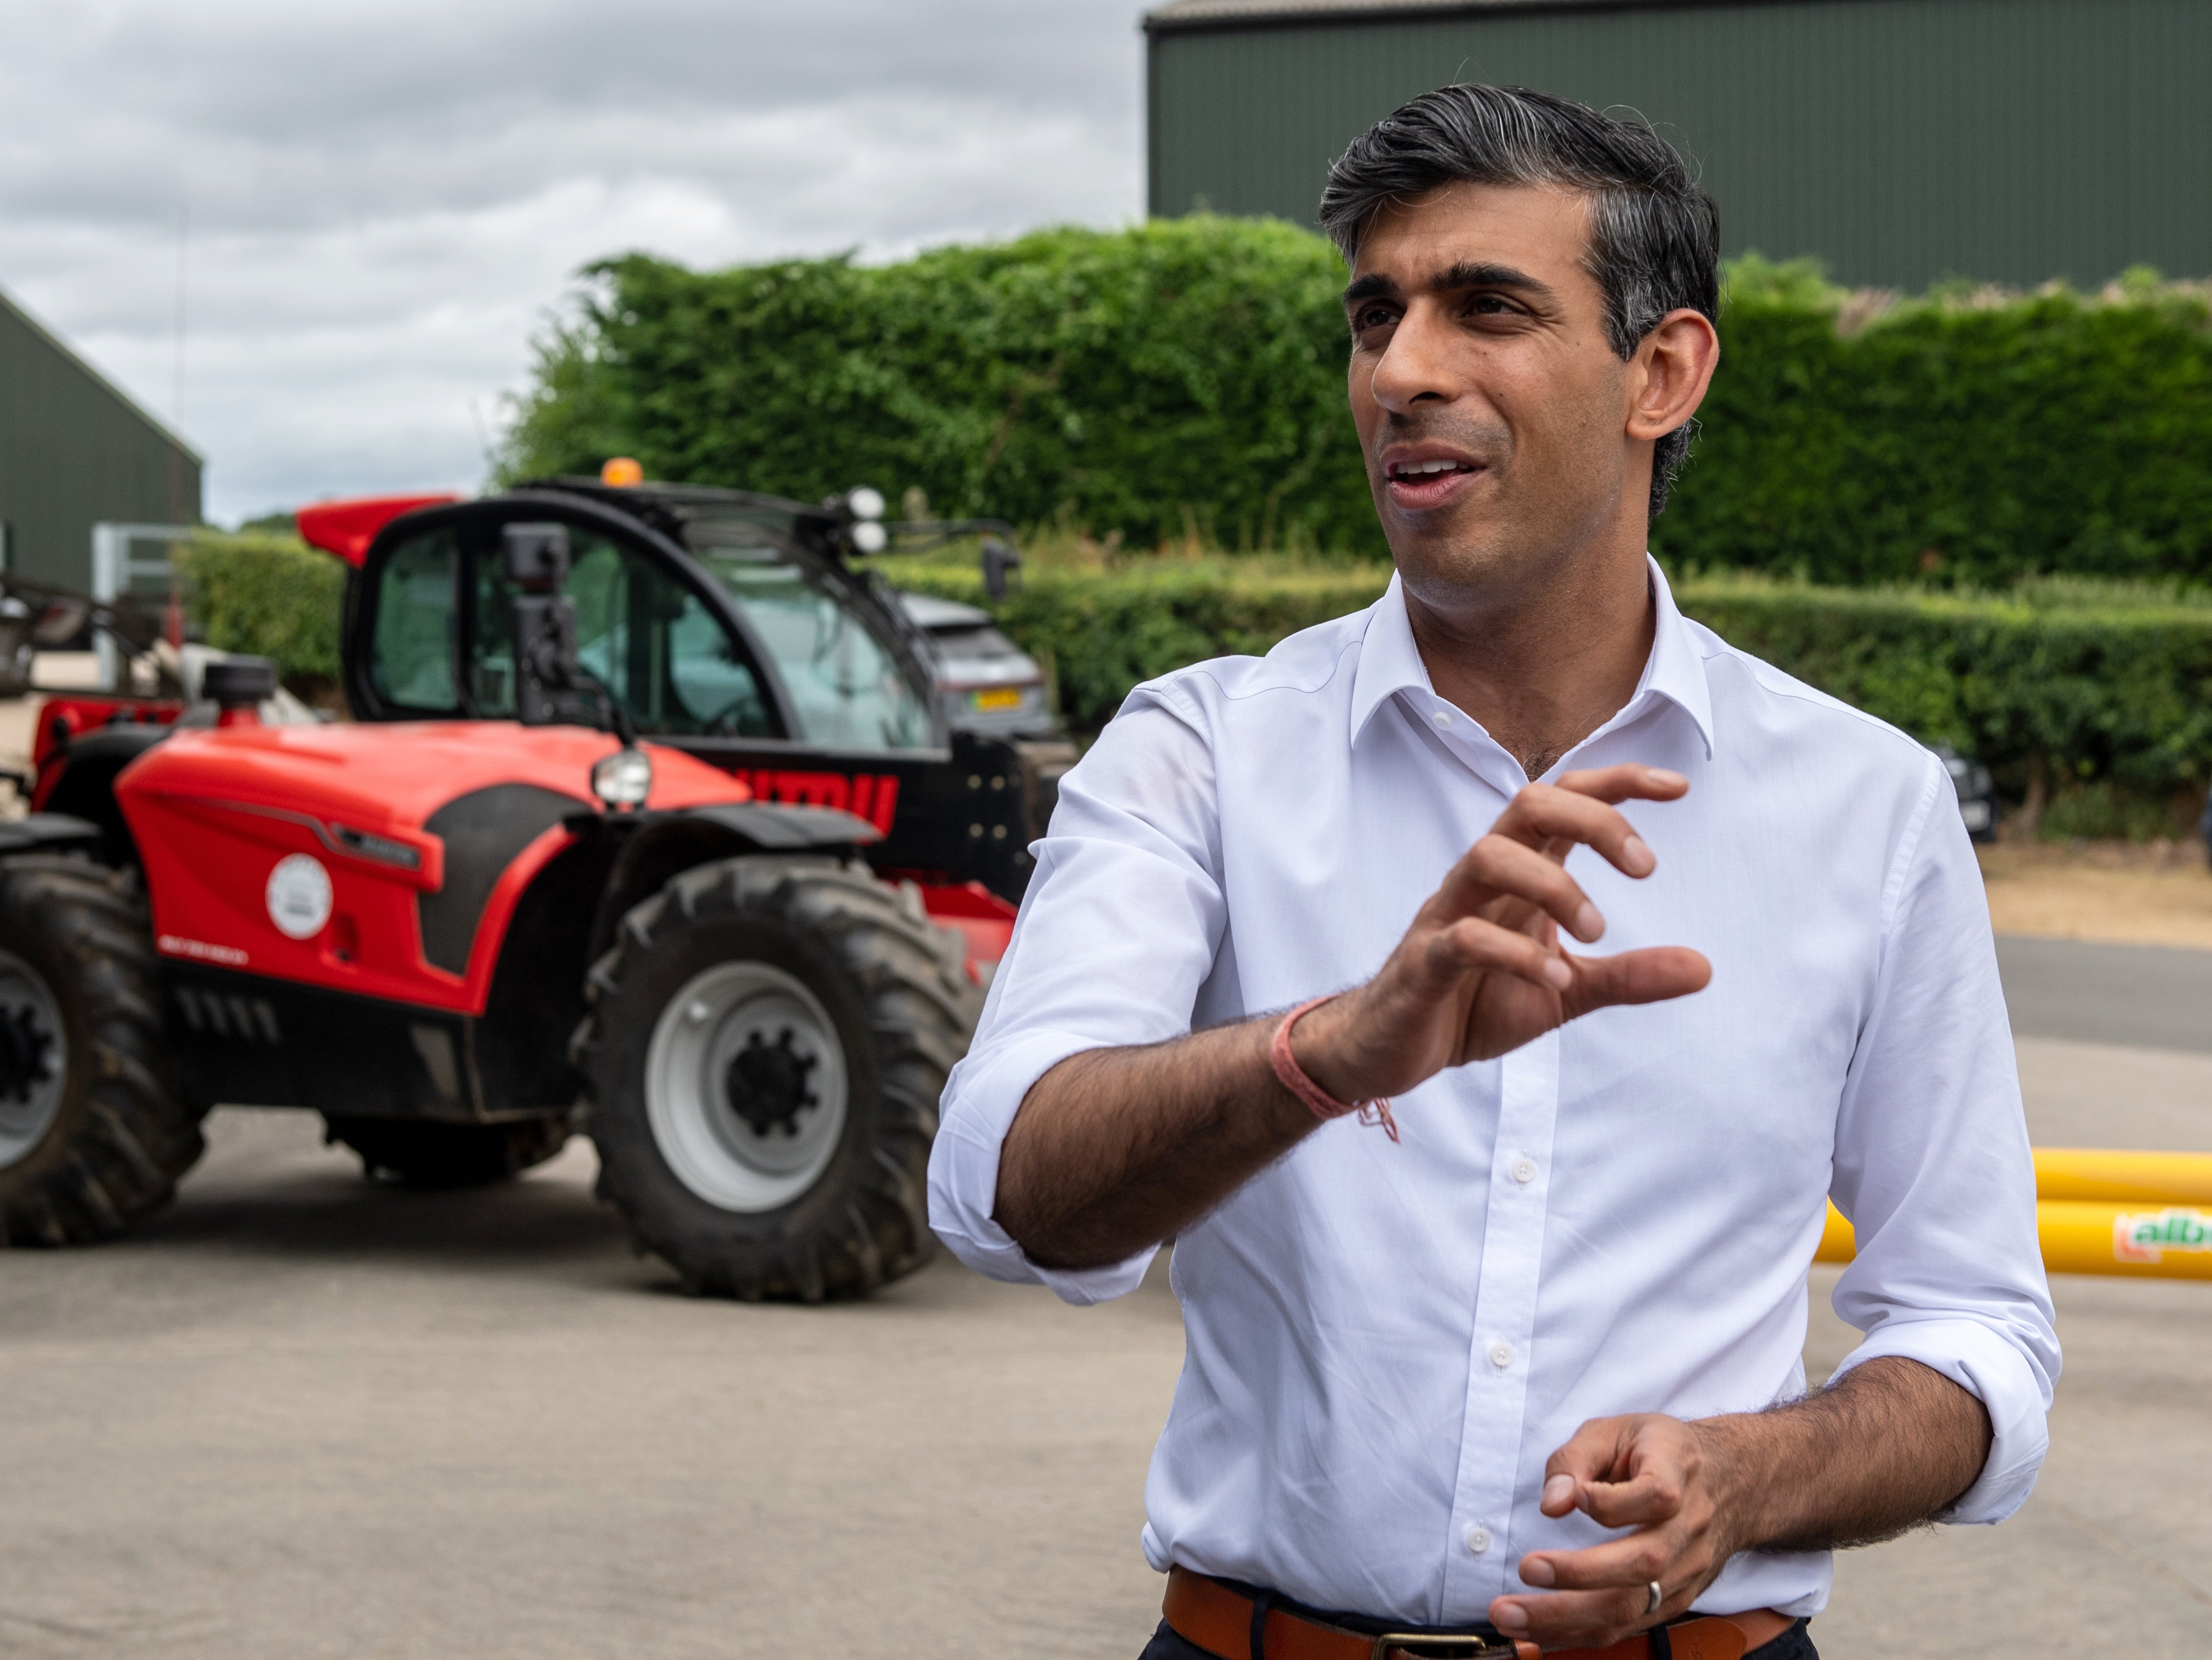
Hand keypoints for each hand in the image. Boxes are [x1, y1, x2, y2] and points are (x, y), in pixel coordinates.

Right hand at [1293, 765, 1709, 1102]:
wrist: (1391, 1049)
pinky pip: (1462, 938)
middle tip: (1646, 870)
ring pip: (1489, 857)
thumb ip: (1629, 976)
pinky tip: (1555, 980)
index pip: (1564, 800)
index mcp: (1518, 875)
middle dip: (1594, 820)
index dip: (1618, 782)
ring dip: (1555, 886)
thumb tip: (1705, 969)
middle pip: (1528, 804)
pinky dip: (1515, 954)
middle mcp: (1480, 880)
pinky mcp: (1421, 964)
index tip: (1679, 788)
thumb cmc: (1475, 1003)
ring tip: (1597, 931)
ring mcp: (1446, 916)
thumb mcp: (1566, 990)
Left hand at [1489, 1413, 1741, 1648]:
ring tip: (1513, 1616)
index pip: (1657, 1494)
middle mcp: (1689, 1528)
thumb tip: (1554, 1502)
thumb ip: (1578, 1458)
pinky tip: (1540, 1633)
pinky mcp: (1676, 1599)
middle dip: (1578, 1575)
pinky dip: (1582, 1633)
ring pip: (1635, 1606)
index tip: (1574, 1495)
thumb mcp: (1617, 1430)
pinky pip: (1630, 1626)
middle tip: (1526, 1570)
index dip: (1612, 1500)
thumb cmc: (1660, 1451)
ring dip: (1568, 1618)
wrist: (1729, 1482)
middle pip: (1644, 1563)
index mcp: (1678, 1474)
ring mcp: (1687, 1570)